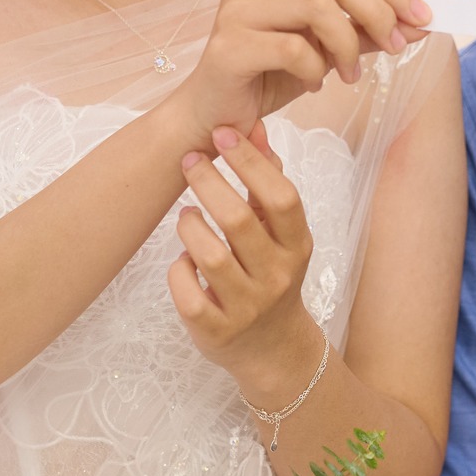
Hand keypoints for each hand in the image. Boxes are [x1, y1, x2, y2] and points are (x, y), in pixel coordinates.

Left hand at [167, 123, 324, 392]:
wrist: (273, 348)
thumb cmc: (272, 274)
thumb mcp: (281, 232)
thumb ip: (268, 179)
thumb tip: (256, 127)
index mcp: (296, 246)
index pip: (282, 197)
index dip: (251, 162)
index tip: (223, 135)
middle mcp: (277, 277)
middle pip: (239, 221)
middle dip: (208, 182)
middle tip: (189, 161)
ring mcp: (247, 307)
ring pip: (209, 256)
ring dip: (190, 226)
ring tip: (187, 214)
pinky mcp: (216, 331)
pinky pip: (188, 294)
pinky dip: (179, 270)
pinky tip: (184, 260)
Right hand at [169, 0, 430, 146]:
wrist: (214, 116)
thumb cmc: (269, 75)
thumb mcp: (328, 48)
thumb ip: (366, 31)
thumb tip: (419, 24)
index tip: (424, 16)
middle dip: (377, 10)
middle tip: (396, 46)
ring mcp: (236, 7)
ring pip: (317, 5)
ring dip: (347, 44)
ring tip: (350, 74)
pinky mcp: (228, 44)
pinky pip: (293, 47)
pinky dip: (315, 68)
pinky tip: (313, 84)